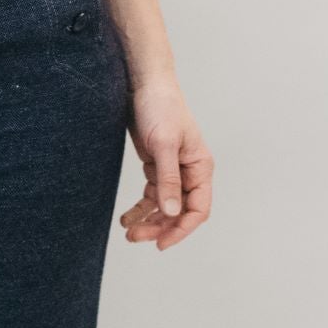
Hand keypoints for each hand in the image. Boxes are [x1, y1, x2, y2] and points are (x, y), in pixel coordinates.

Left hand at [119, 77, 212, 251]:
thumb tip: (172, 211)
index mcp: (200, 167)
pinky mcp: (157, 166)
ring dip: (149, 220)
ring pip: (164, 206)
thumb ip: (168, 179)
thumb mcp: (164, 144)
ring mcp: (173, 170)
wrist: (144, 84)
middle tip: (136, 237)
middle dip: (160, 227)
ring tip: (128, 232)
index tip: (161, 243)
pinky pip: (152, 194)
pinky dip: (141, 207)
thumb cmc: (160, 108)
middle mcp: (190, 172)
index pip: (198, 209)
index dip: (181, 229)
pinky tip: (126, 217)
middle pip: (180, 211)